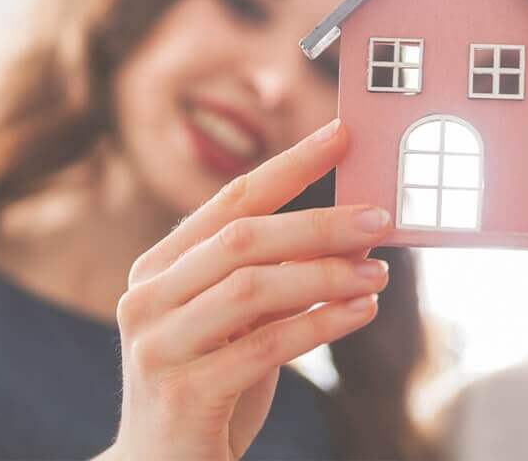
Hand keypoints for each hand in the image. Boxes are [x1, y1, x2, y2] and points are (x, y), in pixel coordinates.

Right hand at [102, 119, 391, 460]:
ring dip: (326, 275)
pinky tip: (360, 311)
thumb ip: (283, 276)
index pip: (228, 200)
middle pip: (242, 238)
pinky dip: (320, 325)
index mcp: (158, 267)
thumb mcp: (244, 323)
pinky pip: (264, 346)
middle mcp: (147, 297)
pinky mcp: (183, 392)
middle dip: (318, 223)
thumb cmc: (210, 386)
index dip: (289, 165)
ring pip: (253, 288)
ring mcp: (158, 344)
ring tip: (379, 273)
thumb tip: (356, 231)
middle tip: (380, 216)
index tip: (340, 135)